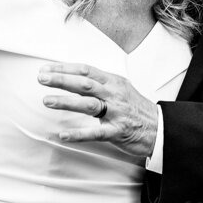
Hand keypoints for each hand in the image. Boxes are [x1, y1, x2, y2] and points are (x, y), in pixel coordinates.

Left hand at [38, 63, 158, 158]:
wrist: (161, 128)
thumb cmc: (136, 109)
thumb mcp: (120, 89)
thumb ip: (100, 83)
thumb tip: (74, 77)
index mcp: (113, 82)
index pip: (86, 70)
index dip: (65, 68)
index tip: (46, 68)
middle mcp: (114, 94)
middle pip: (84, 83)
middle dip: (61, 79)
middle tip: (42, 78)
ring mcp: (116, 113)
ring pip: (88, 104)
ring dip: (66, 102)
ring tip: (47, 100)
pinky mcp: (118, 131)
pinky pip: (96, 133)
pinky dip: (78, 133)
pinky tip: (63, 134)